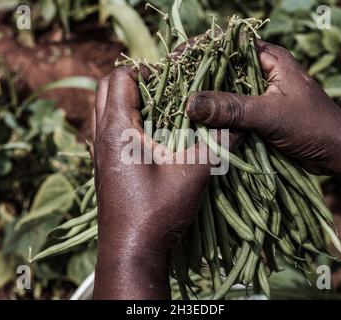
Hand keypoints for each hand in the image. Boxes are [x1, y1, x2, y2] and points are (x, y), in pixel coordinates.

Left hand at [91, 66, 212, 298]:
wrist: (132, 251)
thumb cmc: (158, 211)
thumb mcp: (194, 173)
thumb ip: (218, 144)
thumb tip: (242, 125)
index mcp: (118, 129)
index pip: (120, 78)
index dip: (144, 70)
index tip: (169, 79)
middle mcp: (101, 137)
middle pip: (105, 90)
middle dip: (133, 81)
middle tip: (162, 89)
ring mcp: (98, 154)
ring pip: (103, 111)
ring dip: (126, 102)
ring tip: (156, 110)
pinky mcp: (103, 168)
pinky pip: (105, 132)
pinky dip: (122, 122)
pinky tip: (147, 137)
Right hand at [187, 40, 340, 209]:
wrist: (337, 153)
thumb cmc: (313, 127)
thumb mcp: (271, 114)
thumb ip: (233, 108)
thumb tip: (190, 104)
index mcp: (269, 59)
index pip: (227, 44)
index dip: (199, 50)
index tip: (173, 61)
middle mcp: (261, 72)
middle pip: (221, 68)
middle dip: (196, 77)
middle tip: (168, 86)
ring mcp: (258, 94)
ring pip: (223, 92)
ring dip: (203, 99)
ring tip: (175, 105)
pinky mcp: (257, 115)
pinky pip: (229, 112)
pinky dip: (214, 117)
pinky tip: (194, 124)